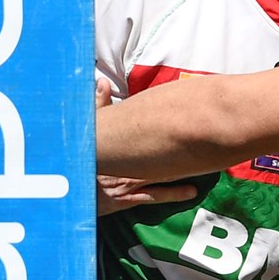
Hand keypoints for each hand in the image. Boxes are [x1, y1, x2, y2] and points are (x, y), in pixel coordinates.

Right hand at [94, 77, 196, 214]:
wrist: (69, 190)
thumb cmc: (81, 158)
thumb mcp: (89, 130)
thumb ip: (97, 106)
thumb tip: (102, 81)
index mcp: (121, 141)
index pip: (145, 128)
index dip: (168, 120)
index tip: (191, 111)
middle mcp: (127, 161)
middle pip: (161, 150)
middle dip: (183, 144)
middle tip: (207, 136)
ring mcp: (128, 180)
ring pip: (161, 173)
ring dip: (183, 169)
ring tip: (209, 166)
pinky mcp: (126, 198)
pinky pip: (154, 195)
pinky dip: (174, 194)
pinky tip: (192, 192)